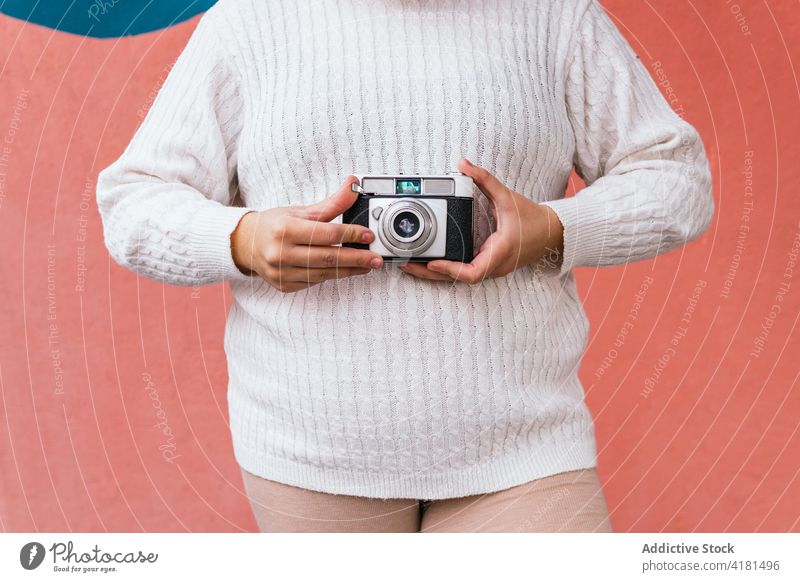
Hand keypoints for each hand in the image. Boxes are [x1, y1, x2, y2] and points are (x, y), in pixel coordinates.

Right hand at [231, 176, 383, 291]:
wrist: (246, 243)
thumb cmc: (275, 225)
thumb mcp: (301, 211)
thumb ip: (331, 203)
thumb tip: (353, 186)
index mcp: (285, 230)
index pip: (326, 233)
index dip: (351, 234)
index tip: (369, 235)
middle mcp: (281, 253)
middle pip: (328, 257)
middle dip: (357, 258)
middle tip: (376, 259)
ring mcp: (282, 272)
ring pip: (324, 274)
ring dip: (349, 270)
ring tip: (367, 265)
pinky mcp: (285, 285)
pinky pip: (315, 282)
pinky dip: (332, 276)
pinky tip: (346, 270)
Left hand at [399, 158, 563, 283]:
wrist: (552, 233)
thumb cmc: (533, 219)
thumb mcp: (507, 197)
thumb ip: (485, 179)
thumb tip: (464, 163)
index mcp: (499, 252)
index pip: (472, 272)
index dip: (450, 270)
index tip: (432, 263)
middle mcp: (494, 265)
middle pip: (458, 278)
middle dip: (431, 274)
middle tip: (406, 265)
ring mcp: (491, 268)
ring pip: (459, 278)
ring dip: (435, 274)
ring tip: (411, 265)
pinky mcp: (488, 266)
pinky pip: (464, 272)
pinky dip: (446, 269)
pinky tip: (429, 263)